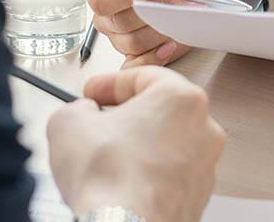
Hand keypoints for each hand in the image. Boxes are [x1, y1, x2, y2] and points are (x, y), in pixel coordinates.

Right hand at [47, 65, 225, 221]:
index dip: (111, 84)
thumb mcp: (69, 124)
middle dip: (128, 117)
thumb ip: (77, 107)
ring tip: (108, 161)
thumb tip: (80, 113)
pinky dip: (149, 175)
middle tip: (100, 125)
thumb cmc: (110, 182)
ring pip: (167, 144)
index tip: (94, 93)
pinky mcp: (197, 196)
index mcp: (181, 98)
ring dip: (139, 147)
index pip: (144, 77)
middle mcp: (202, 128)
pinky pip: (170, 175)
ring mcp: (204, 165)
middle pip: (160, 111)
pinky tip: (123, 184)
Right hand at [85, 0, 228, 67]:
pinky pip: (139, 63)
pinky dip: (155, 57)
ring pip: (136, 43)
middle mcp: (108, 13)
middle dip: (158, 7)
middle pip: (121, 24)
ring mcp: (124, 34)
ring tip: (192, 4)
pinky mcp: (144, 49)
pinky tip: (173, 42)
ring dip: (167, 25)